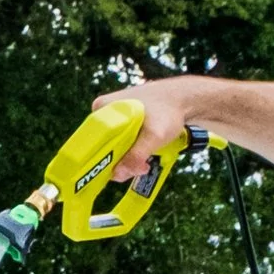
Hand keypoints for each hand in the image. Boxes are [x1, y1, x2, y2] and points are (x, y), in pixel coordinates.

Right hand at [95, 76, 213, 183]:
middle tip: (141, 167)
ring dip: (127, 160)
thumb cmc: (168, 111)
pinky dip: (130, 154)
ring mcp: (111, 117)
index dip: (103, 161)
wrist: (183, 99)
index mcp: (101, 108)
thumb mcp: (154, 137)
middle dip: (119, 163)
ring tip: (145, 162)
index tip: (121, 171)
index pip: (91, 142)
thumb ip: (135, 156)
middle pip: (101, 148)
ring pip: (111, 149)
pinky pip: (118, 144)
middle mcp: (102, 112)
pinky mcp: (120, 123)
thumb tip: (116, 174)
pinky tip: (143, 156)